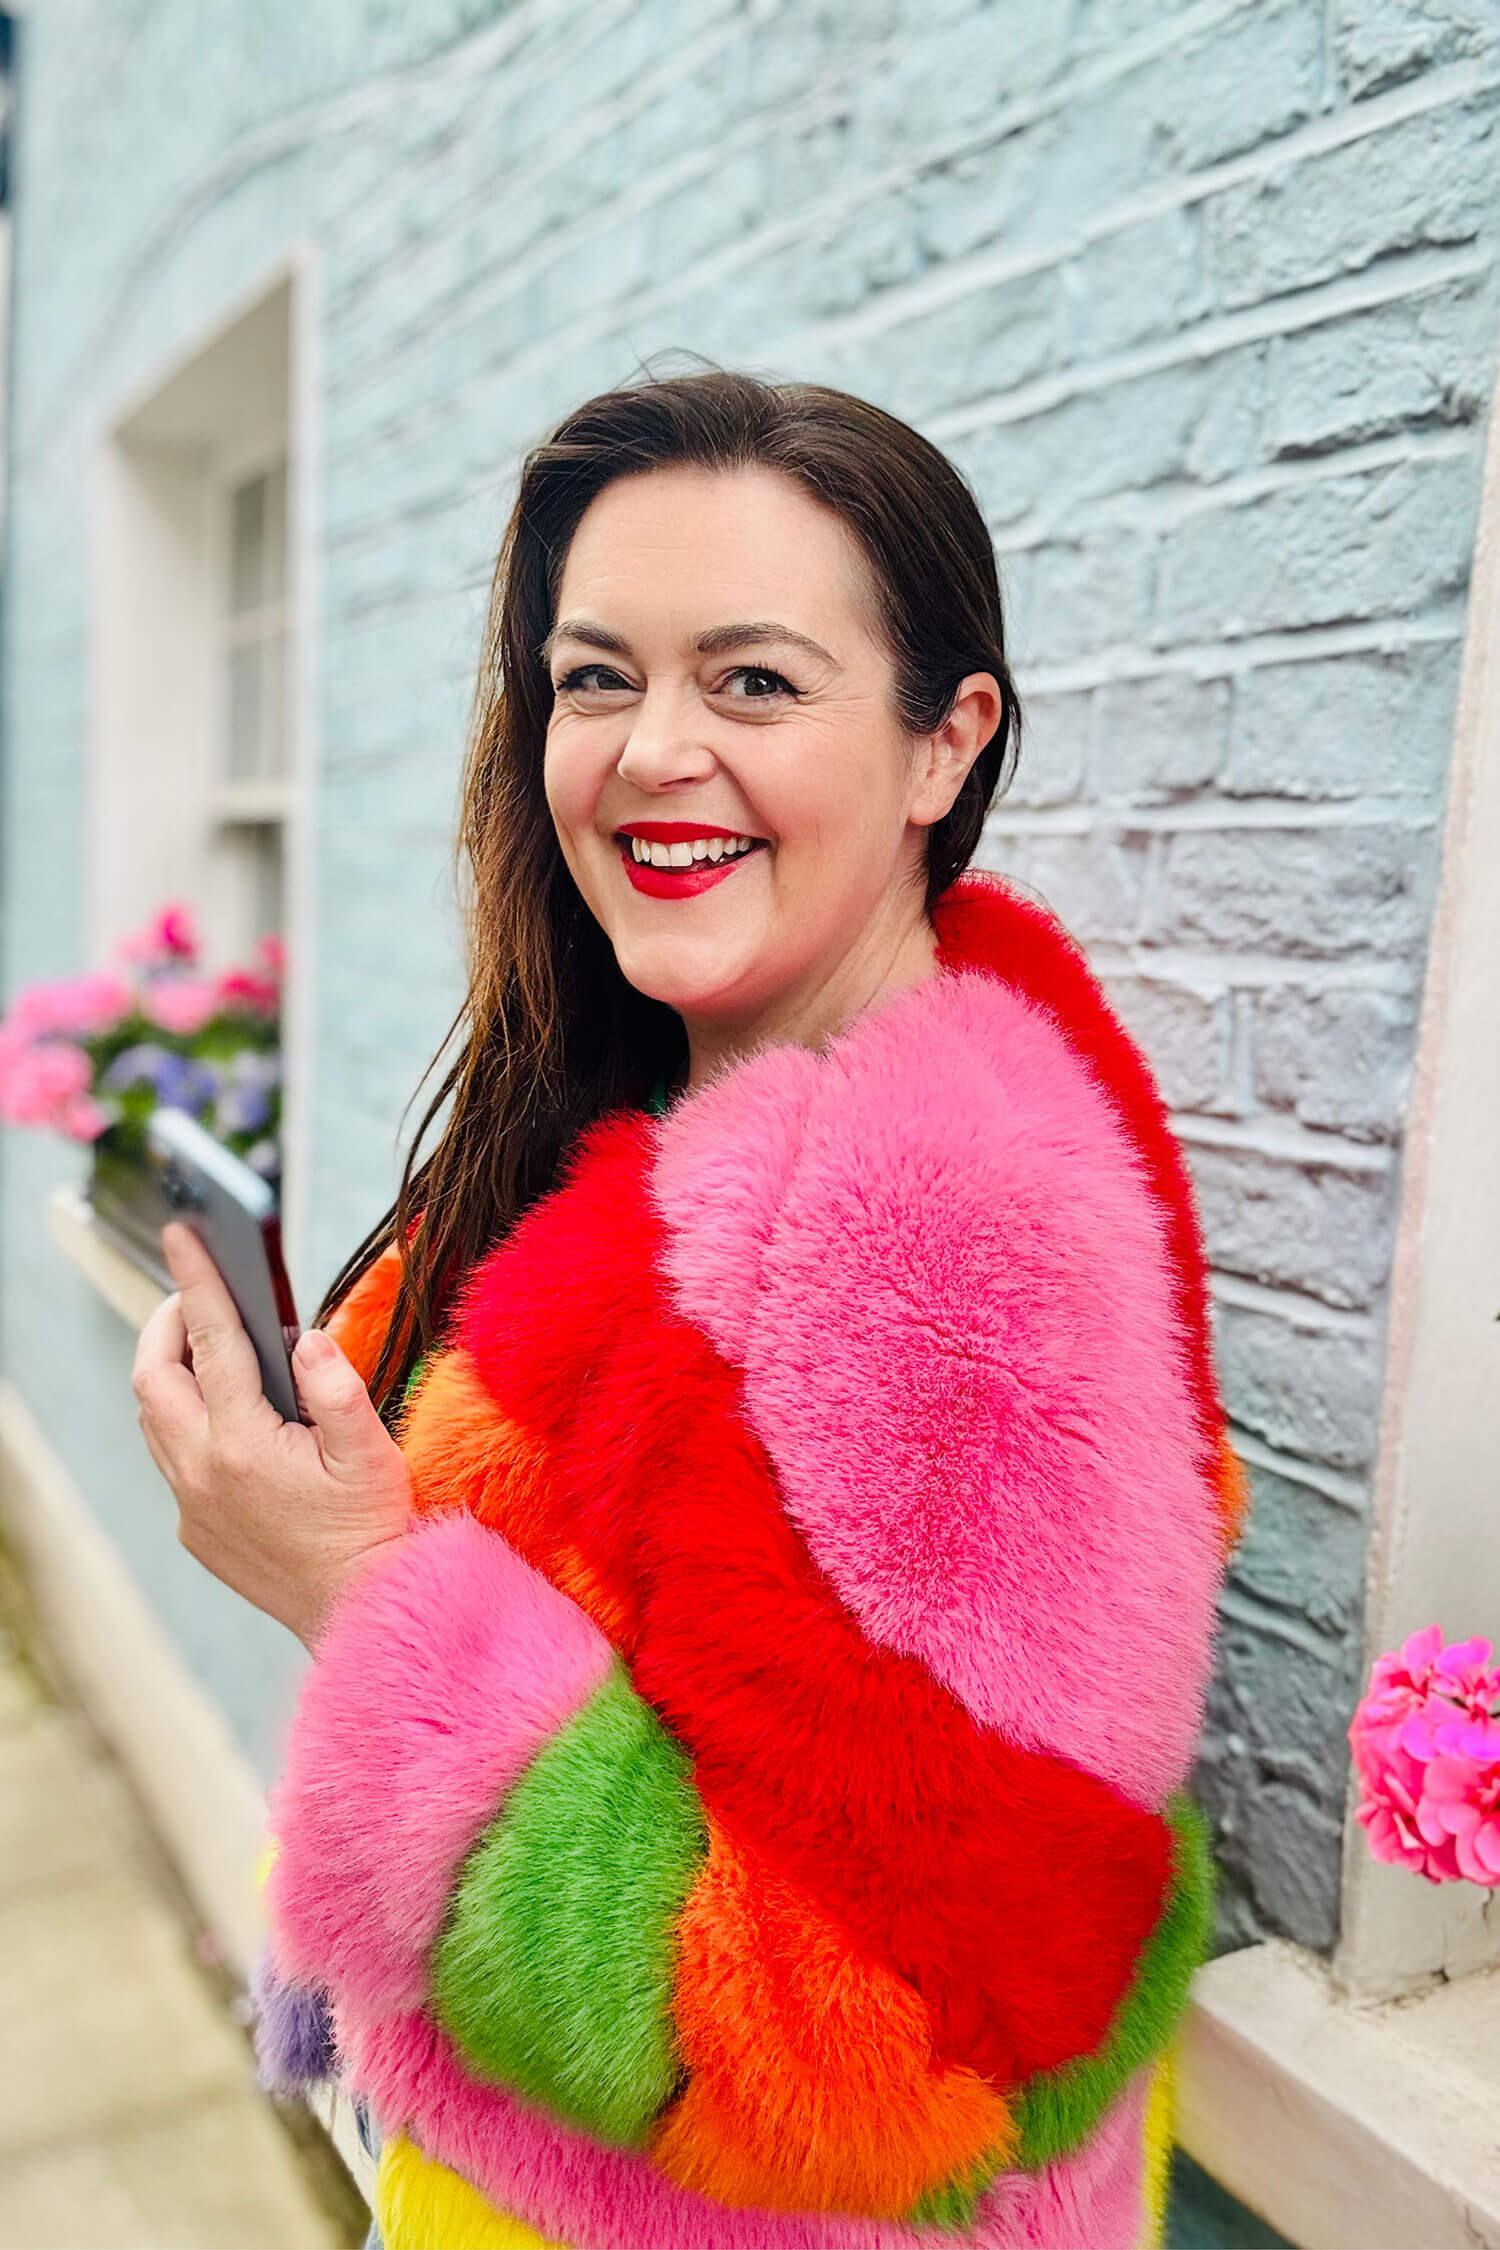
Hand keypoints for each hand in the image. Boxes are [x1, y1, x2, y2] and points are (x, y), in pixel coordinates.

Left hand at [132, 1221, 416, 1651]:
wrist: (360, 1616)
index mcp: (244, 1444)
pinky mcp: (196, 1530)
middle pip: (154, 1377)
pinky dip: (186, 1422)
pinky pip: (172, 1460)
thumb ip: (337, 1389)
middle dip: (167, 1325)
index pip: (211, 1342)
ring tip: (210, 1347)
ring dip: (171, 1374)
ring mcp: (193, 1504)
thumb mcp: (372, 1455)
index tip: (183, 1234)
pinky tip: (229, 1418)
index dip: (198, 1280)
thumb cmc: (374, 1532)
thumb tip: (307, 1337)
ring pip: (155, 1419)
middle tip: (197, 1296)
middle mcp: (203, 1473)